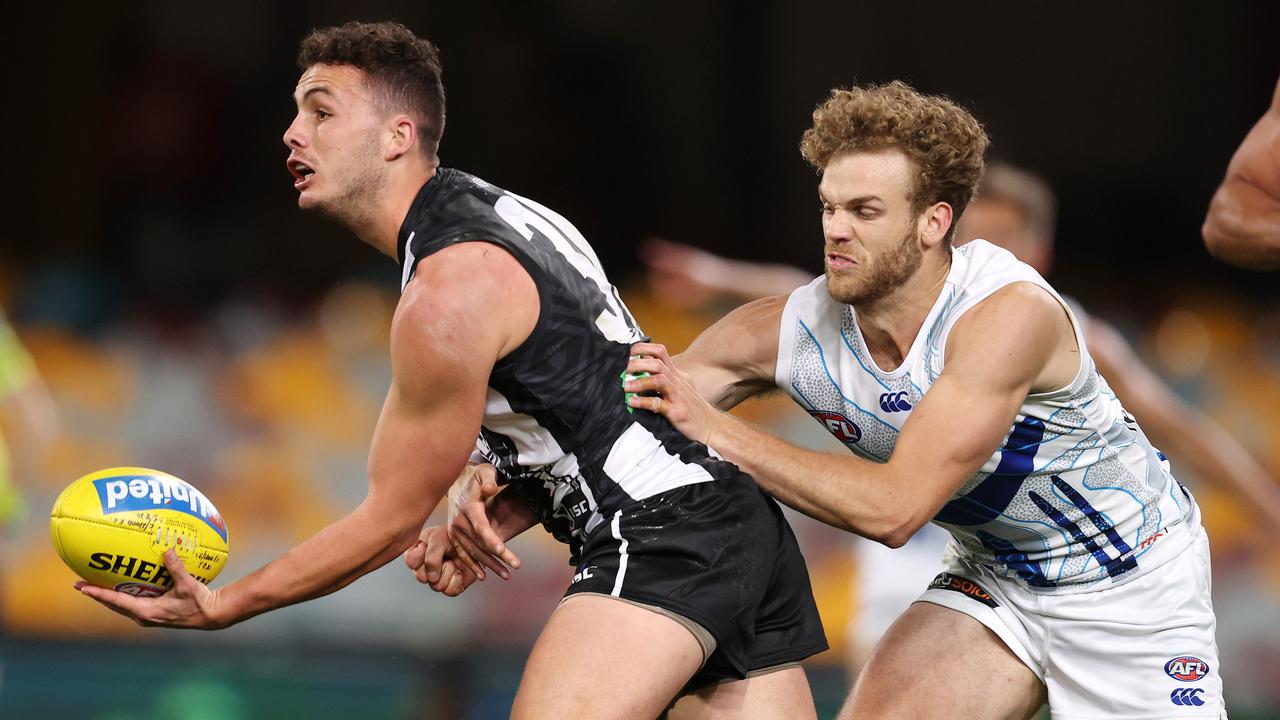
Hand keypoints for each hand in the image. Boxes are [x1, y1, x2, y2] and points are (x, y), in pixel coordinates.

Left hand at [74, 549, 228, 629]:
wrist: (210, 616)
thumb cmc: (199, 602)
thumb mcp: (187, 585)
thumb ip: (176, 568)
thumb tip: (167, 550)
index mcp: (146, 612)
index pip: (116, 601)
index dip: (98, 594)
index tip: (81, 587)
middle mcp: (143, 616)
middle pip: (113, 604)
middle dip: (97, 594)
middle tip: (80, 584)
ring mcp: (147, 616)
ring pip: (120, 605)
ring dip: (107, 596)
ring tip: (95, 585)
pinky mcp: (153, 613)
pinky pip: (131, 603)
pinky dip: (122, 595)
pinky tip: (123, 584)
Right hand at [404, 525, 480, 596]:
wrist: (474, 540)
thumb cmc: (453, 535)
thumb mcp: (439, 536)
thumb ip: (432, 553)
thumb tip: (431, 578)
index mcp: (417, 553)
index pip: (411, 562)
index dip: (421, 556)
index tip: (429, 547)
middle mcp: (424, 568)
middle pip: (421, 577)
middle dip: (436, 565)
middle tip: (444, 555)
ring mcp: (437, 579)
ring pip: (436, 586)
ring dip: (447, 571)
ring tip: (452, 561)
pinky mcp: (451, 586)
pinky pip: (450, 591)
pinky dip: (456, 580)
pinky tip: (459, 571)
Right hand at [446, 464, 521, 580]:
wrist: (457, 481)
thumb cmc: (475, 476)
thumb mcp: (484, 472)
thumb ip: (488, 479)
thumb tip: (490, 489)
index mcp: (469, 508)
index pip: (481, 527)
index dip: (491, 540)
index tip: (503, 551)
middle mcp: (460, 522)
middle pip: (480, 544)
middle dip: (497, 557)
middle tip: (515, 567)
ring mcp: (455, 531)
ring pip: (473, 552)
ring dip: (489, 565)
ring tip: (507, 575)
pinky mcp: (454, 537)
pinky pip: (463, 554)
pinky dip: (472, 566)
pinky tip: (483, 576)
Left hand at [624, 342, 722, 446]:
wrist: (712, 427)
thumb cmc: (693, 410)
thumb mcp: (680, 388)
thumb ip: (664, 379)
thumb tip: (641, 369)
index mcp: (678, 375)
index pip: (660, 352)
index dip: (642, 349)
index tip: (626, 352)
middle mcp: (678, 382)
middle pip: (657, 363)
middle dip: (637, 364)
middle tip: (621, 369)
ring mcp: (678, 397)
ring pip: (659, 380)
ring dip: (640, 381)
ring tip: (625, 385)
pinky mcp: (678, 412)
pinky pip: (659, 404)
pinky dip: (644, 402)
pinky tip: (632, 402)